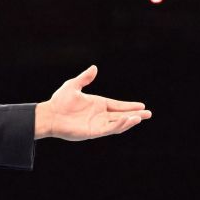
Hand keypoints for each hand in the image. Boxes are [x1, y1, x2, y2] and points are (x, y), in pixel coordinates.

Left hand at [34, 65, 150, 140]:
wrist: (49, 114)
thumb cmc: (59, 101)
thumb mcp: (73, 85)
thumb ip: (85, 78)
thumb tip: (94, 68)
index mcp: (98, 104)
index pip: (118, 105)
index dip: (130, 105)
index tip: (142, 105)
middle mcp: (100, 115)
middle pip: (122, 115)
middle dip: (135, 114)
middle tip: (149, 114)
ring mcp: (98, 124)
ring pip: (118, 123)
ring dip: (130, 121)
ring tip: (140, 117)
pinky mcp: (94, 132)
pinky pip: (110, 129)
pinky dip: (120, 125)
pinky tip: (128, 120)